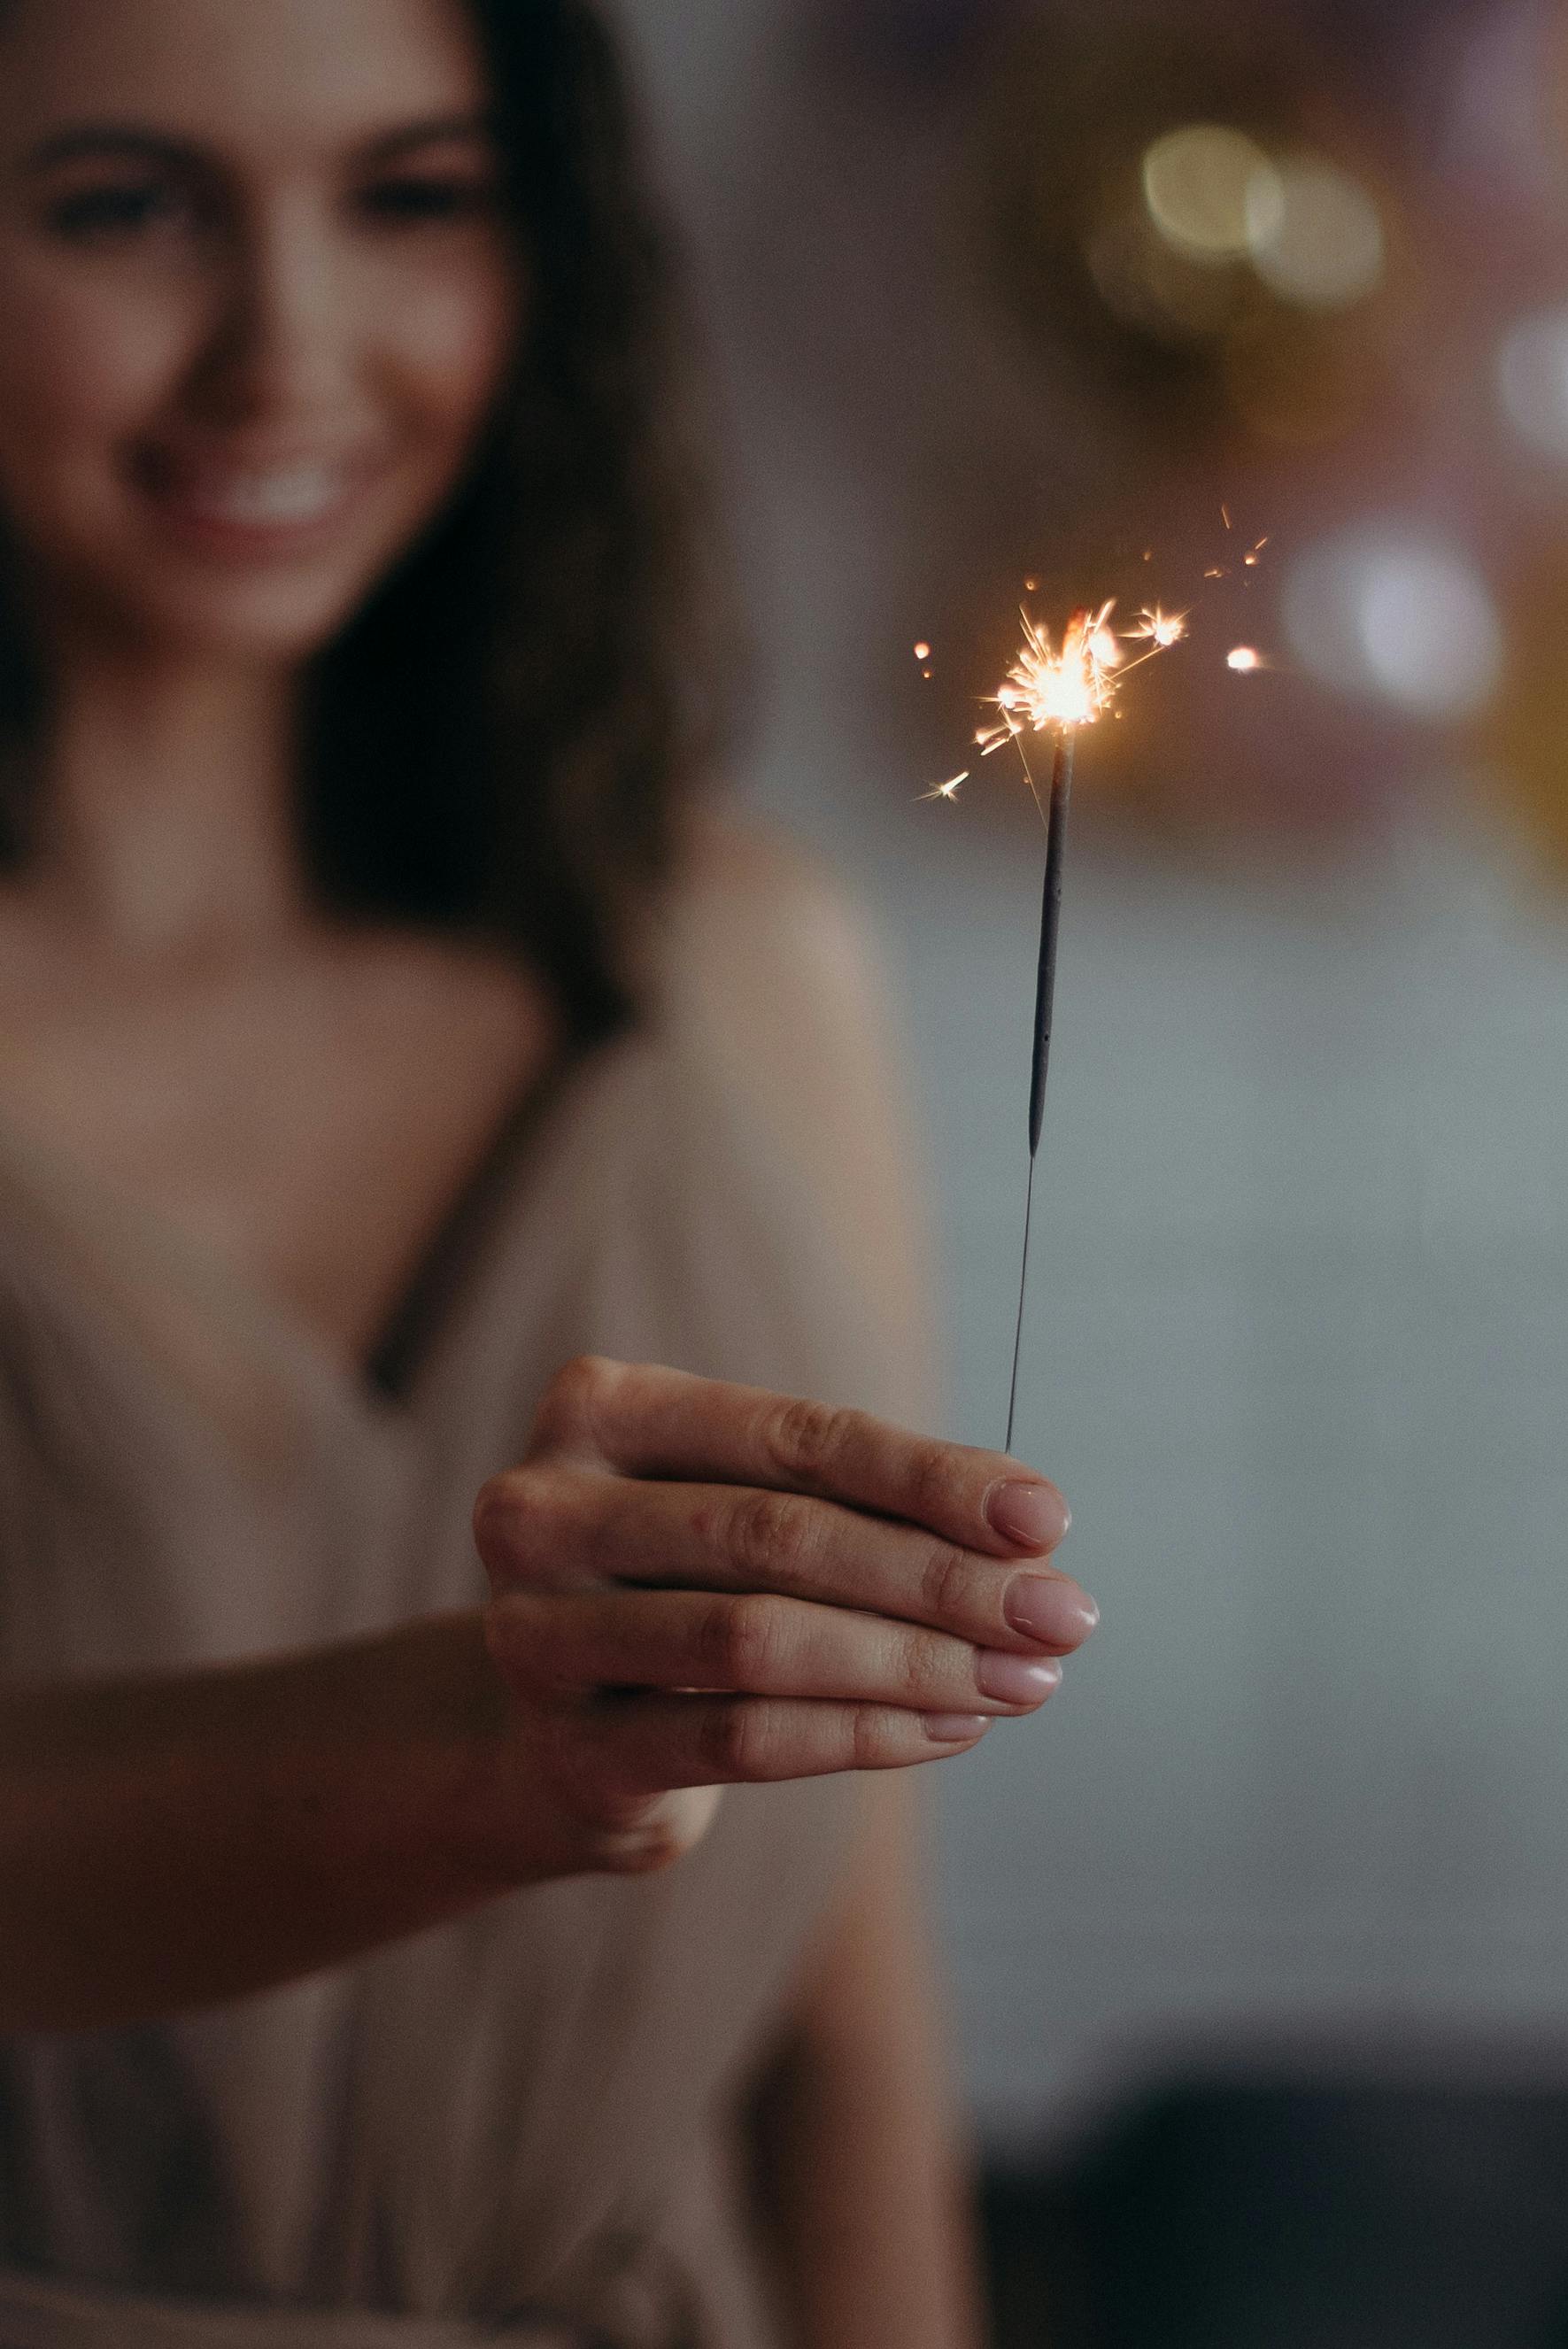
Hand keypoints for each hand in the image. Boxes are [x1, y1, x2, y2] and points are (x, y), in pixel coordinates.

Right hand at [473, 1358, 1097, 1876]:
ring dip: (915, 1662)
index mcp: (598, 1408)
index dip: (928, 1476)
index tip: (1047, 1517)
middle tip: (1061, 1614)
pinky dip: (864, 1734)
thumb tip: (1032, 1535)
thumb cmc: (687, 1586)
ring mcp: (537, 1633)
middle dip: (940, 1576)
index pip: (793, 1434)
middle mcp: (544, 1507)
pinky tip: (951, 1727)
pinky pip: (741, 1738)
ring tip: (1025, 1680)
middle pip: (777, 1535)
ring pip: (758, 1640)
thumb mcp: (750, 1512)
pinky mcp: (567, 1751)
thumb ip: (861, 1504)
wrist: (556, 1736)